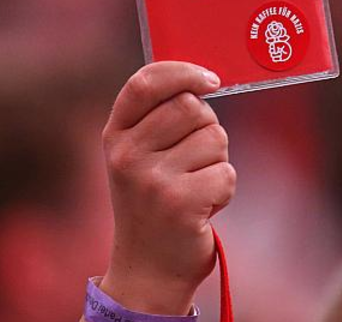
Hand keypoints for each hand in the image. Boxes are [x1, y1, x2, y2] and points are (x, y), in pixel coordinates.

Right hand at [99, 62, 234, 314]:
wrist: (147, 269)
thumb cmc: (153, 203)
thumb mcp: (139, 157)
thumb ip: (160, 117)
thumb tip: (205, 79)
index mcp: (115, 136)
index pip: (145, 83)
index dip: (182, 71)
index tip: (210, 79)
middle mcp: (127, 156)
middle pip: (192, 107)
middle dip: (207, 127)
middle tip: (195, 159)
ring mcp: (152, 180)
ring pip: (215, 138)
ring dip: (217, 161)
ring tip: (195, 186)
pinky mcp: (180, 204)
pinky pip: (226, 173)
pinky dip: (224, 190)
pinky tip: (203, 207)